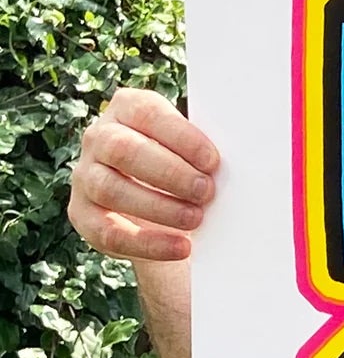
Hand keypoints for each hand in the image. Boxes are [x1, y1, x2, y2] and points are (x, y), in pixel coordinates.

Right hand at [68, 88, 219, 262]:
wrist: (162, 211)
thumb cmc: (187, 170)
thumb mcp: (193, 154)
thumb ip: (204, 154)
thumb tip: (246, 161)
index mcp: (128, 110)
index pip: (147, 113)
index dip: (181, 137)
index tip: (213, 162)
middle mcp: (99, 138)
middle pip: (123, 149)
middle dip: (169, 173)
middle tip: (206, 192)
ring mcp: (86, 175)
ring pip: (111, 188)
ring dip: (159, 206)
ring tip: (196, 218)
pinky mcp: (82, 213)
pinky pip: (109, 231)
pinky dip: (148, 243)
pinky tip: (181, 247)